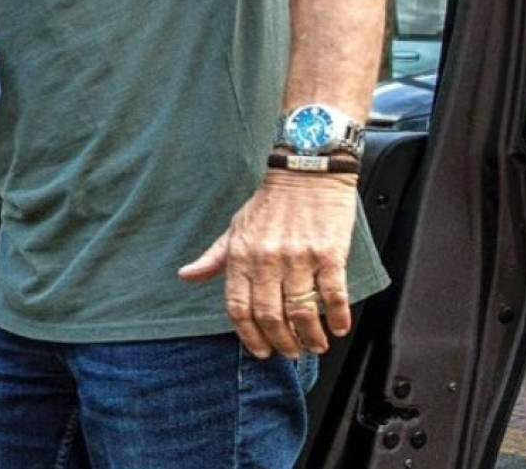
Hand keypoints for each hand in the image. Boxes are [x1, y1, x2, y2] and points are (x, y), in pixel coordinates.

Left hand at [178, 169, 359, 358]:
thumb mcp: (234, 228)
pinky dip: (337, 317)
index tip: (260, 350)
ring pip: (302, 312)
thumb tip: (186, 276)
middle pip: (270, 316)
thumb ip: (213, 258)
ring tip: (315, 345)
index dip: (249, 336)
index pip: (238, 308)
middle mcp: (267, 260)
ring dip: (310, 337)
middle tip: (290, 352)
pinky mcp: (329, 254)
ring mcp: (298, 259)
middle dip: (281, 343)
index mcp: (242, 256)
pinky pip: (333, 295)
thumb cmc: (270, 202)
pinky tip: (339, 327)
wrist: (306, 172)